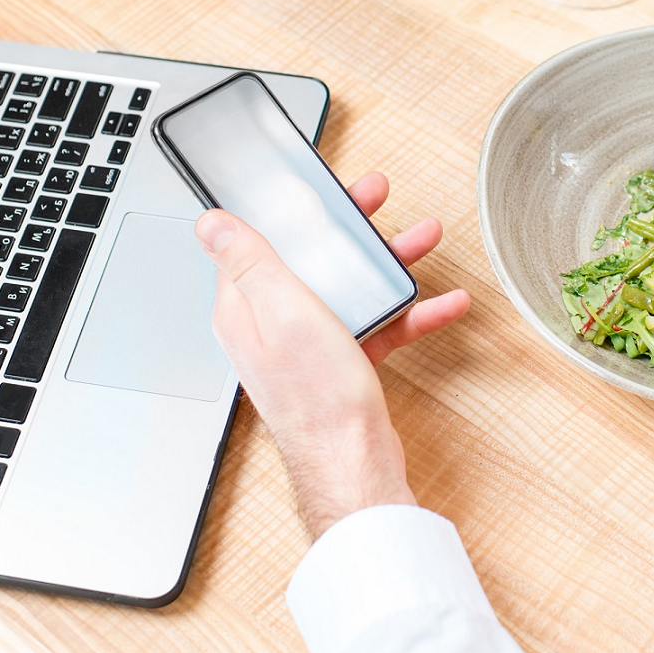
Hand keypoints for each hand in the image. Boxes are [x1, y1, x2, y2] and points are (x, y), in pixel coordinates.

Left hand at [195, 172, 470, 538]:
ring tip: (423, 239)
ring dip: (388, 264)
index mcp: (247, 309)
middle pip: (310, 260)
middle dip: (348, 228)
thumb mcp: (284, 311)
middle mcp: (273, 326)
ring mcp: (309, 348)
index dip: (290, 209)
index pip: (259, 242)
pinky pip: (378, 326)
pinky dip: (409, 313)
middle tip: (375, 197)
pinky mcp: (343, 366)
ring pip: (350, 289)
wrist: (355, 466)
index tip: (317, 186)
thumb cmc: (316, 399)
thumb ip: (249, 261)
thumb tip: (211, 222)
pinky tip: (443, 303)